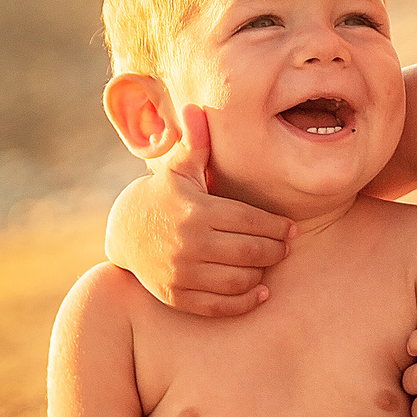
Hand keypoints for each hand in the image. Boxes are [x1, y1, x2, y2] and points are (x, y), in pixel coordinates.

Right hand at [106, 106, 292, 316]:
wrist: (125, 232)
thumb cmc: (164, 195)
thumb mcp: (178, 168)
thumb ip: (195, 143)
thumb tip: (196, 109)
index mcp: (197, 211)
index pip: (251, 222)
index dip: (277, 227)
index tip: (291, 228)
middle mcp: (190, 244)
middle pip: (251, 252)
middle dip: (276, 250)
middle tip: (286, 247)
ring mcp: (182, 273)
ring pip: (239, 280)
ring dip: (261, 274)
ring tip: (269, 263)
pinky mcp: (176, 296)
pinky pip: (220, 306)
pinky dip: (244, 302)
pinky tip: (258, 291)